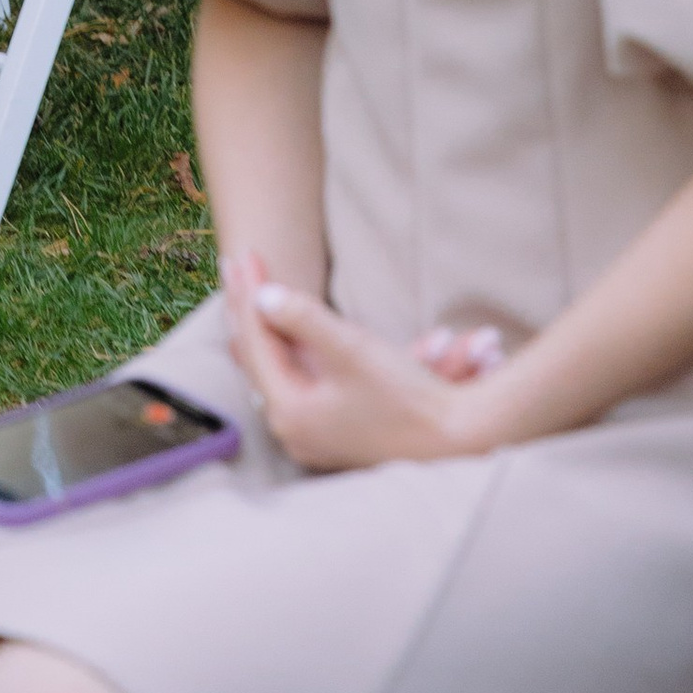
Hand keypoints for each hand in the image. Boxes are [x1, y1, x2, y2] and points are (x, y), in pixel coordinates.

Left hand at [223, 254, 490, 470]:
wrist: (459, 440)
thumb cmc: (406, 395)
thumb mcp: (351, 349)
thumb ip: (302, 319)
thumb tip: (261, 297)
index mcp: (290, 410)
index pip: (258, 340)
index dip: (249, 293)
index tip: (244, 252)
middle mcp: (293, 429)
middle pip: (257, 358)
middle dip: (247, 308)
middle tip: (233, 267)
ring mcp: (311, 436)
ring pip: (273, 372)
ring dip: (263, 330)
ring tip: (245, 297)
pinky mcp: (332, 434)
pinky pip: (293, 384)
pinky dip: (285, 353)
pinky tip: (279, 338)